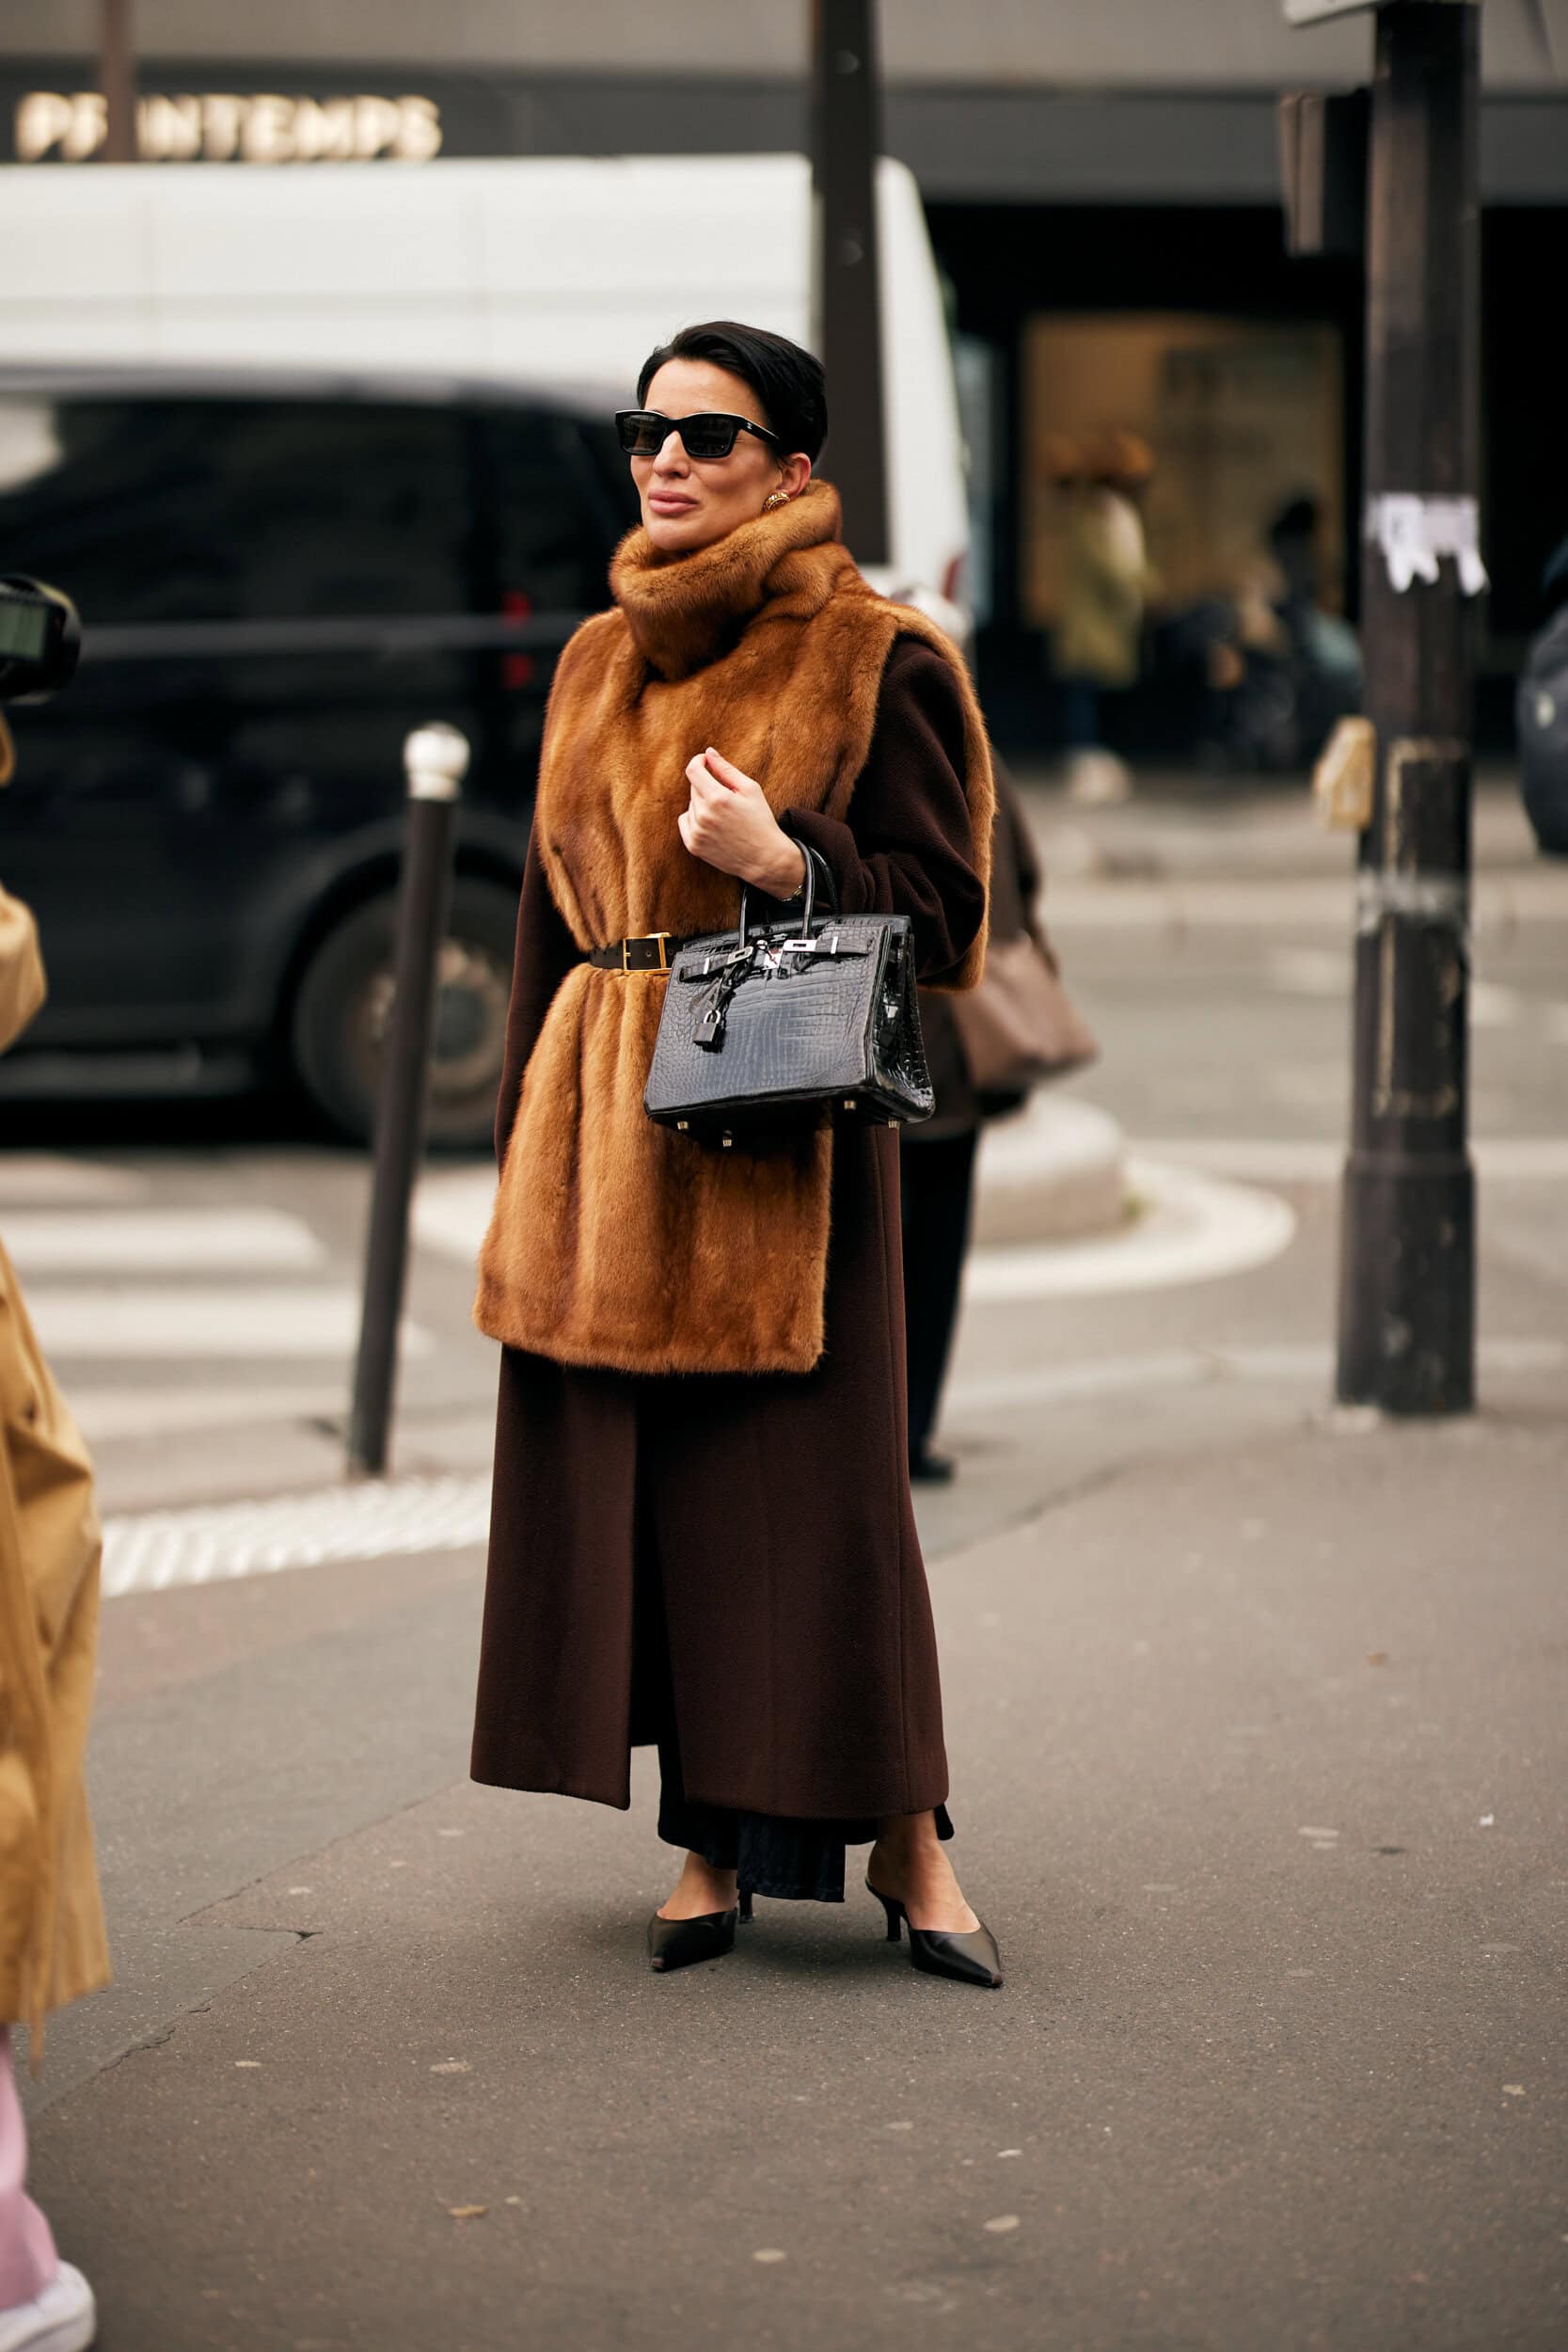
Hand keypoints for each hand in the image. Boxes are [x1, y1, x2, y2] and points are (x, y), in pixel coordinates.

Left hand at [678, 747, 806, 897]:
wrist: (764, 859)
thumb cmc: (760, 821)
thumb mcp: (750, 790)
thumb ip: (726, 769)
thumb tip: (708, 752)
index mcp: (718, 798)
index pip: (693, 770)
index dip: (698, 761)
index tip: (705, 761)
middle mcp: (703, 815)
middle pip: (694, 787)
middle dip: (708, 786)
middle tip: (728, 798)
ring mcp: (696, 832)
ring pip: (691, 805)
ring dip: (703, 804)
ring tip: (724, 817)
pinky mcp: (693, 845)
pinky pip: (685, 821)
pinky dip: (695, 819)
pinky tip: (713, 825)